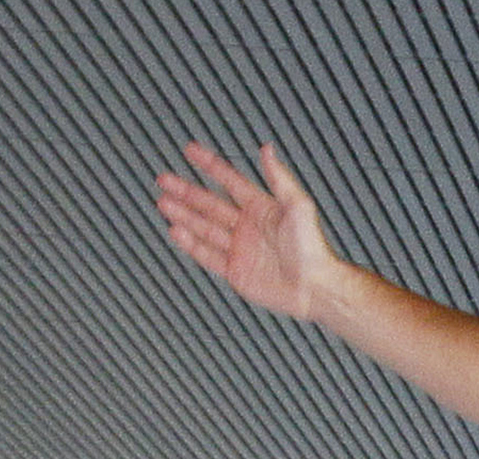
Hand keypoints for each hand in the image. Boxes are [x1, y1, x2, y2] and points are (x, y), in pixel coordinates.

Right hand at [155, 141, 340, 318]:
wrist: (315, 288)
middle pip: (210, 204)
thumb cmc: (313, 249)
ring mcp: (240, 249)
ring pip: (204, 228)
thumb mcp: (298, 207)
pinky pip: (208, 255)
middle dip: (187, 191)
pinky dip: (191, 244)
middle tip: (164, 179)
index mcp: (262, 208)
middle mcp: (248, 227)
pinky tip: (176, 231)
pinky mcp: (236, 271)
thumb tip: (268, 149)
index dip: (210, 165)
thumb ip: (280, 178)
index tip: (190, 151)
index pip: (230, 180)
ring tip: (163, 202)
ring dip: (184, 215)